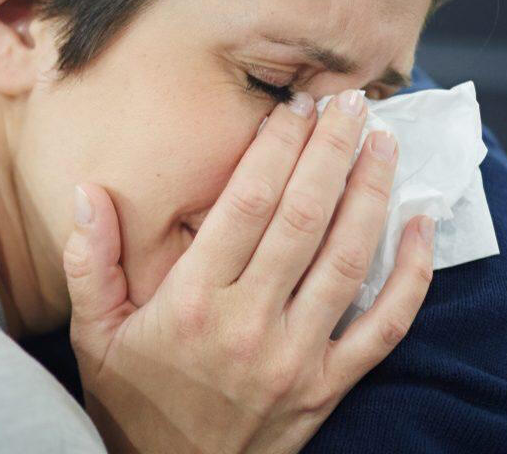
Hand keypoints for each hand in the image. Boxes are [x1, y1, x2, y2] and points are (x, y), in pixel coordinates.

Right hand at [63, 90, 436, 453]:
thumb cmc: (132, 404)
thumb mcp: (93, 334)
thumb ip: (92, 261)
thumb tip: (86, 192)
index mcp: (191, 302)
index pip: (246, 205)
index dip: (276, 147)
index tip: (293, 106)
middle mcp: (249, 323)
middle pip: (304, 219)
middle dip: (330, 152)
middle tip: (348, 102)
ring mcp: (296, 356)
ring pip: (347, 261)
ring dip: (371, 195)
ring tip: (382, 143)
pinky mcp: (328, 386)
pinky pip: (383, 327)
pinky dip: (411, 276)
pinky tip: (420, 227)